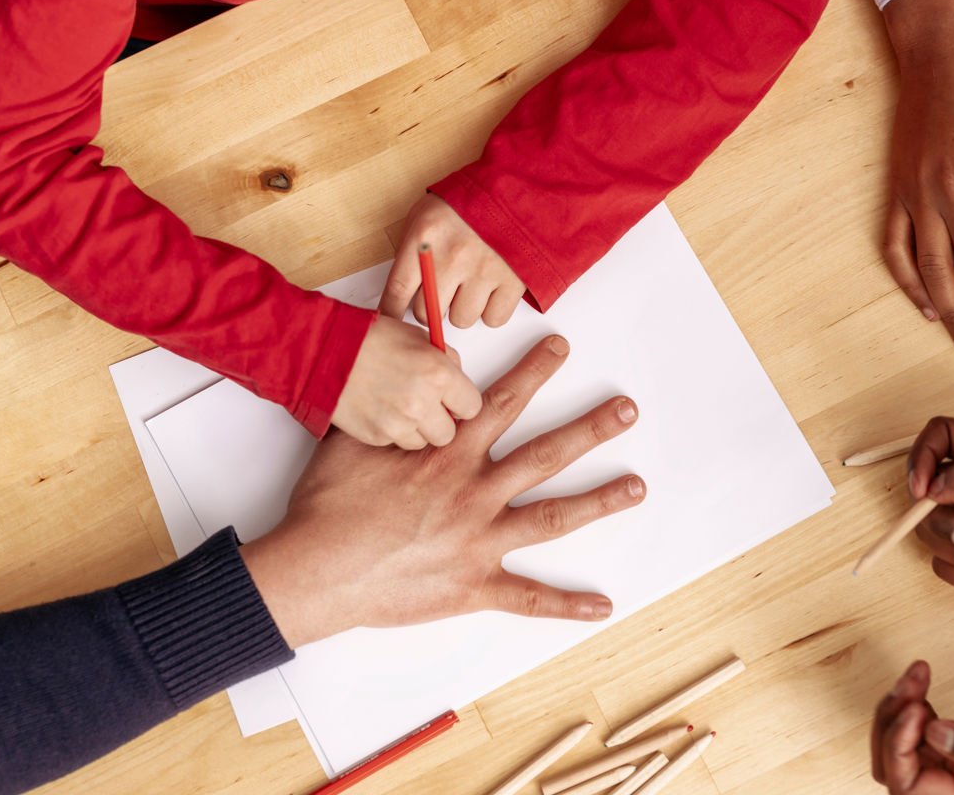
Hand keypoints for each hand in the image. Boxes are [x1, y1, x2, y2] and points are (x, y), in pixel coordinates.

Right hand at [242, 336, 644, 646]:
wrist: (317, 567)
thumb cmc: (328, 505)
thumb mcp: (353, 439)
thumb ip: (391, 408)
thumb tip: (411, 371)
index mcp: (447, 454)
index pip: (501, 402)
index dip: (534, 371)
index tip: (561, 348)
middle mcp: (473, 492)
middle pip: (545, 453)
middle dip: (590, 429)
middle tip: (627, 410)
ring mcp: (478, 541)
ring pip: (551, 517)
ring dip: (598, 501)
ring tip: (636, 488)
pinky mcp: (472, 586)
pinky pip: (527, 597)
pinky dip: (565, 604)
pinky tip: (601, 605)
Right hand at [329, 315, 481, 448]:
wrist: (322, 351)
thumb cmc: (366, 338)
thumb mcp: (418, 337)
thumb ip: (445, 361)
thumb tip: (457, 379)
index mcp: (438, 374)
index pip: (472, 407)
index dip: (461, 403)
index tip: (452, 399)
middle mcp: (421, 402)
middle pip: (449, 433)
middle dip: (440, 421)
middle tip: (426, 405)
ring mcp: (398, 423)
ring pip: (422, 442)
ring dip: (415, 428)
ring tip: (398, 405)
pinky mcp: (376, 436)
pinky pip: (395, 441)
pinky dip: (391, 430)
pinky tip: (380, 409)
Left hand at [382, 194, 527, 329]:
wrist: (517, 186)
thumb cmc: (469, 201)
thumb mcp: (426, 214)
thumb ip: (411, 251)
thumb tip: (401, 292)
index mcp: (425, 238)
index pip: (397, 291)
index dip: (392, 310)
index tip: (394, 315)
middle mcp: (453, 257)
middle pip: (427, 312)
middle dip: (430, 305)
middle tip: (441, 290)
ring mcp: (484, 271)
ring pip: (460, 319)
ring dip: (463, 308)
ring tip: (470, 285)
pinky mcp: (513, 281)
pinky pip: (493, 319)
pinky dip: (491, 310)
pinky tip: (491, 290)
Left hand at [873, 661, 953, 794]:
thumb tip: (933, 733)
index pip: (907, 785)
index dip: (898, 744)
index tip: (919, 704)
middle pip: (897, 768)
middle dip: (890, 723)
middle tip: (913, 682)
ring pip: (910, 747)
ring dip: (901, 710)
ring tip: (918, 676)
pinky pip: (932, 732)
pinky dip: (919, 704)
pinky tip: (927, 680)